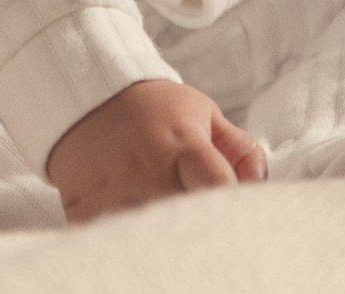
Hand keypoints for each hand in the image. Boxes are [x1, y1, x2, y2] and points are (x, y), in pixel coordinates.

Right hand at [45, 78, 266, 226]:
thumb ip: (241, 150)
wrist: (90, 95)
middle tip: (209, 242)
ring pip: (147, 240)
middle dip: (201, 234)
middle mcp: (147, 169)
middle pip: (185, 223)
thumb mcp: (204, 114)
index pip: (219, 187)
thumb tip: (261, 186)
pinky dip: (124, 249)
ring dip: (163, 246)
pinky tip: (135, 248)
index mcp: (183, 144)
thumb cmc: (157, 111)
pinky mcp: (84, 207)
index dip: (233, 208)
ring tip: (175, 246)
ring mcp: (113, 190)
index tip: (238, 223)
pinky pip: (108, 243)